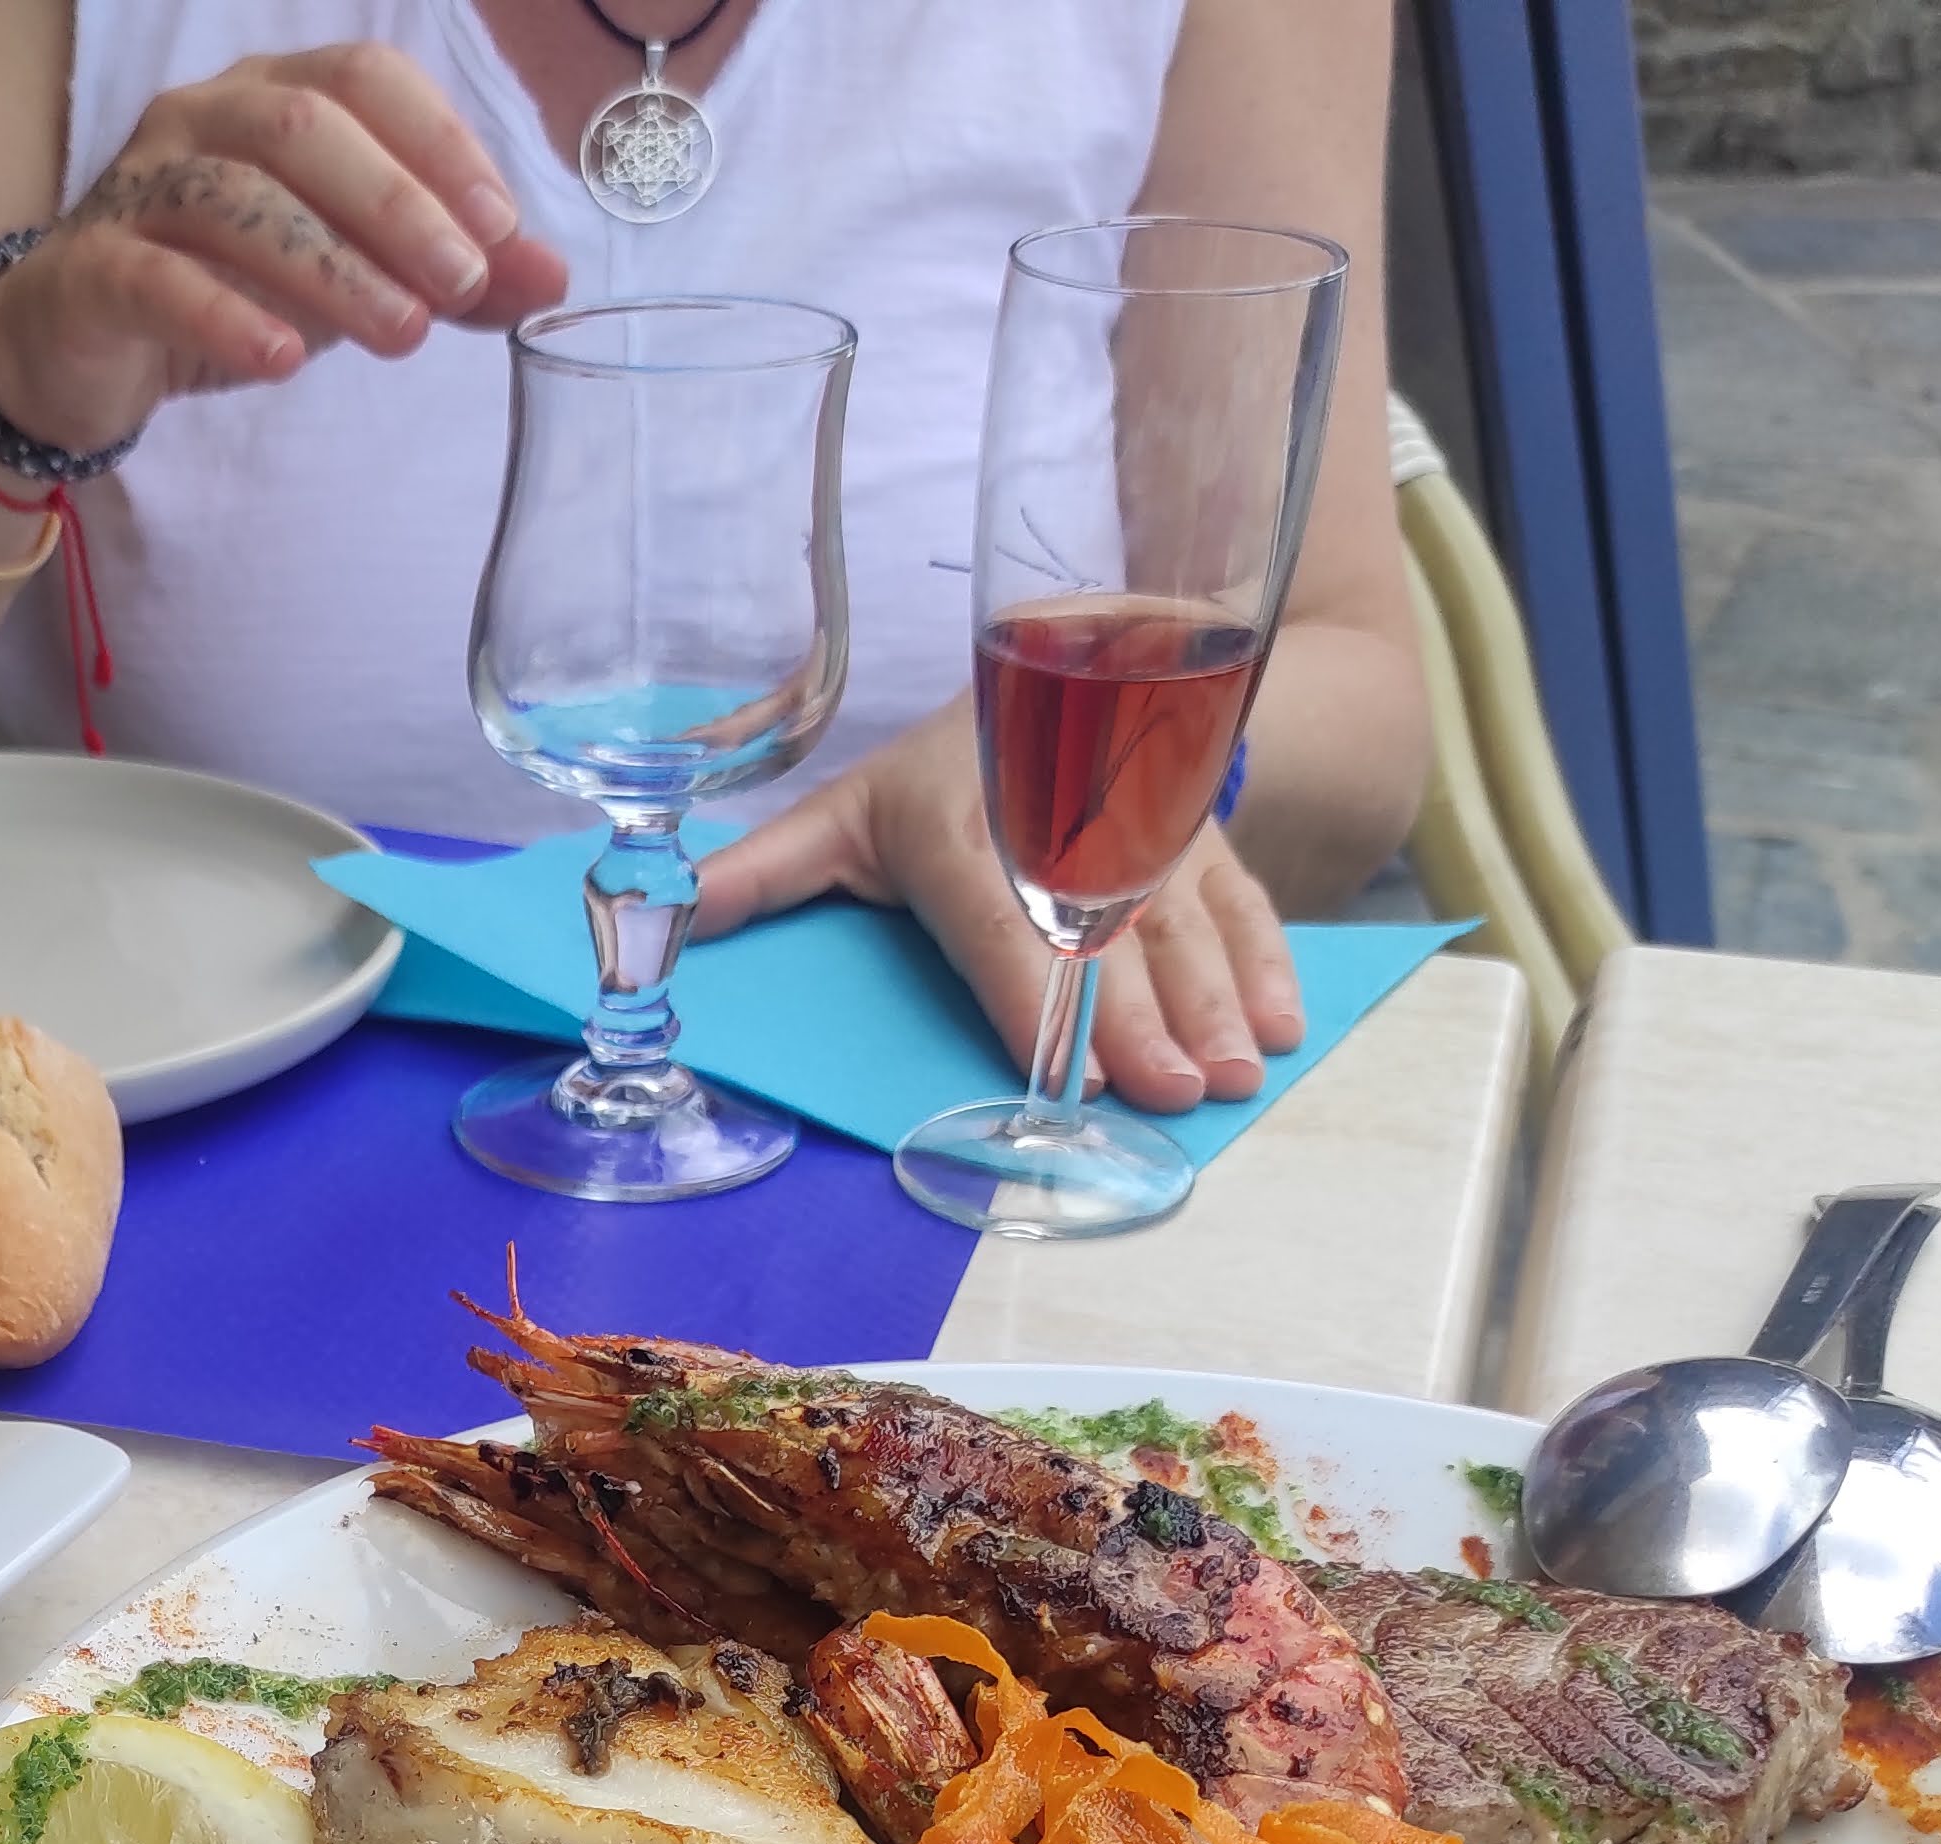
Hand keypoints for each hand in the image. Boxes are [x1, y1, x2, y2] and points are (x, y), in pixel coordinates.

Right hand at [0, 47, 571, 460]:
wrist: (72, 348)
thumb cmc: (221, 288)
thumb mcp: (350, 279)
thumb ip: (446, 276)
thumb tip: (550, 278)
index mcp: (270, 93)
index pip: (364, 78)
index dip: (438, 143)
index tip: (500, 229)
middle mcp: (199, 117)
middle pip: (301, 125)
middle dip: (396, 204)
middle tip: (461, 285)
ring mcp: (137, 187)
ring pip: (235, 198)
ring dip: (331, 267)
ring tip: (401, 336)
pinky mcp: (90, 268)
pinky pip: (156, 278)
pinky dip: (226, 315)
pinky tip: (286, 359)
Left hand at [692, 703, 1305, 1113]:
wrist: (1070, 660)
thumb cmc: (941, 771)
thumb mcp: (842, 814)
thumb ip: (758, 873)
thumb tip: (659, 916)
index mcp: (964, 834)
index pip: (1003, 925)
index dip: (1040, 996)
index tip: (1074, 1063)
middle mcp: (1065, 834)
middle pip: (1111, 939)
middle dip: (1149, 1017)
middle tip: (1178, 1087)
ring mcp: (1146, 835)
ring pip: (1187, 925)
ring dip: (1218, 999)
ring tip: (1236, 1070)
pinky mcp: (1201, 839)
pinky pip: (1241, 901)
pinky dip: (1268, 961)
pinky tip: (1280, 1024)